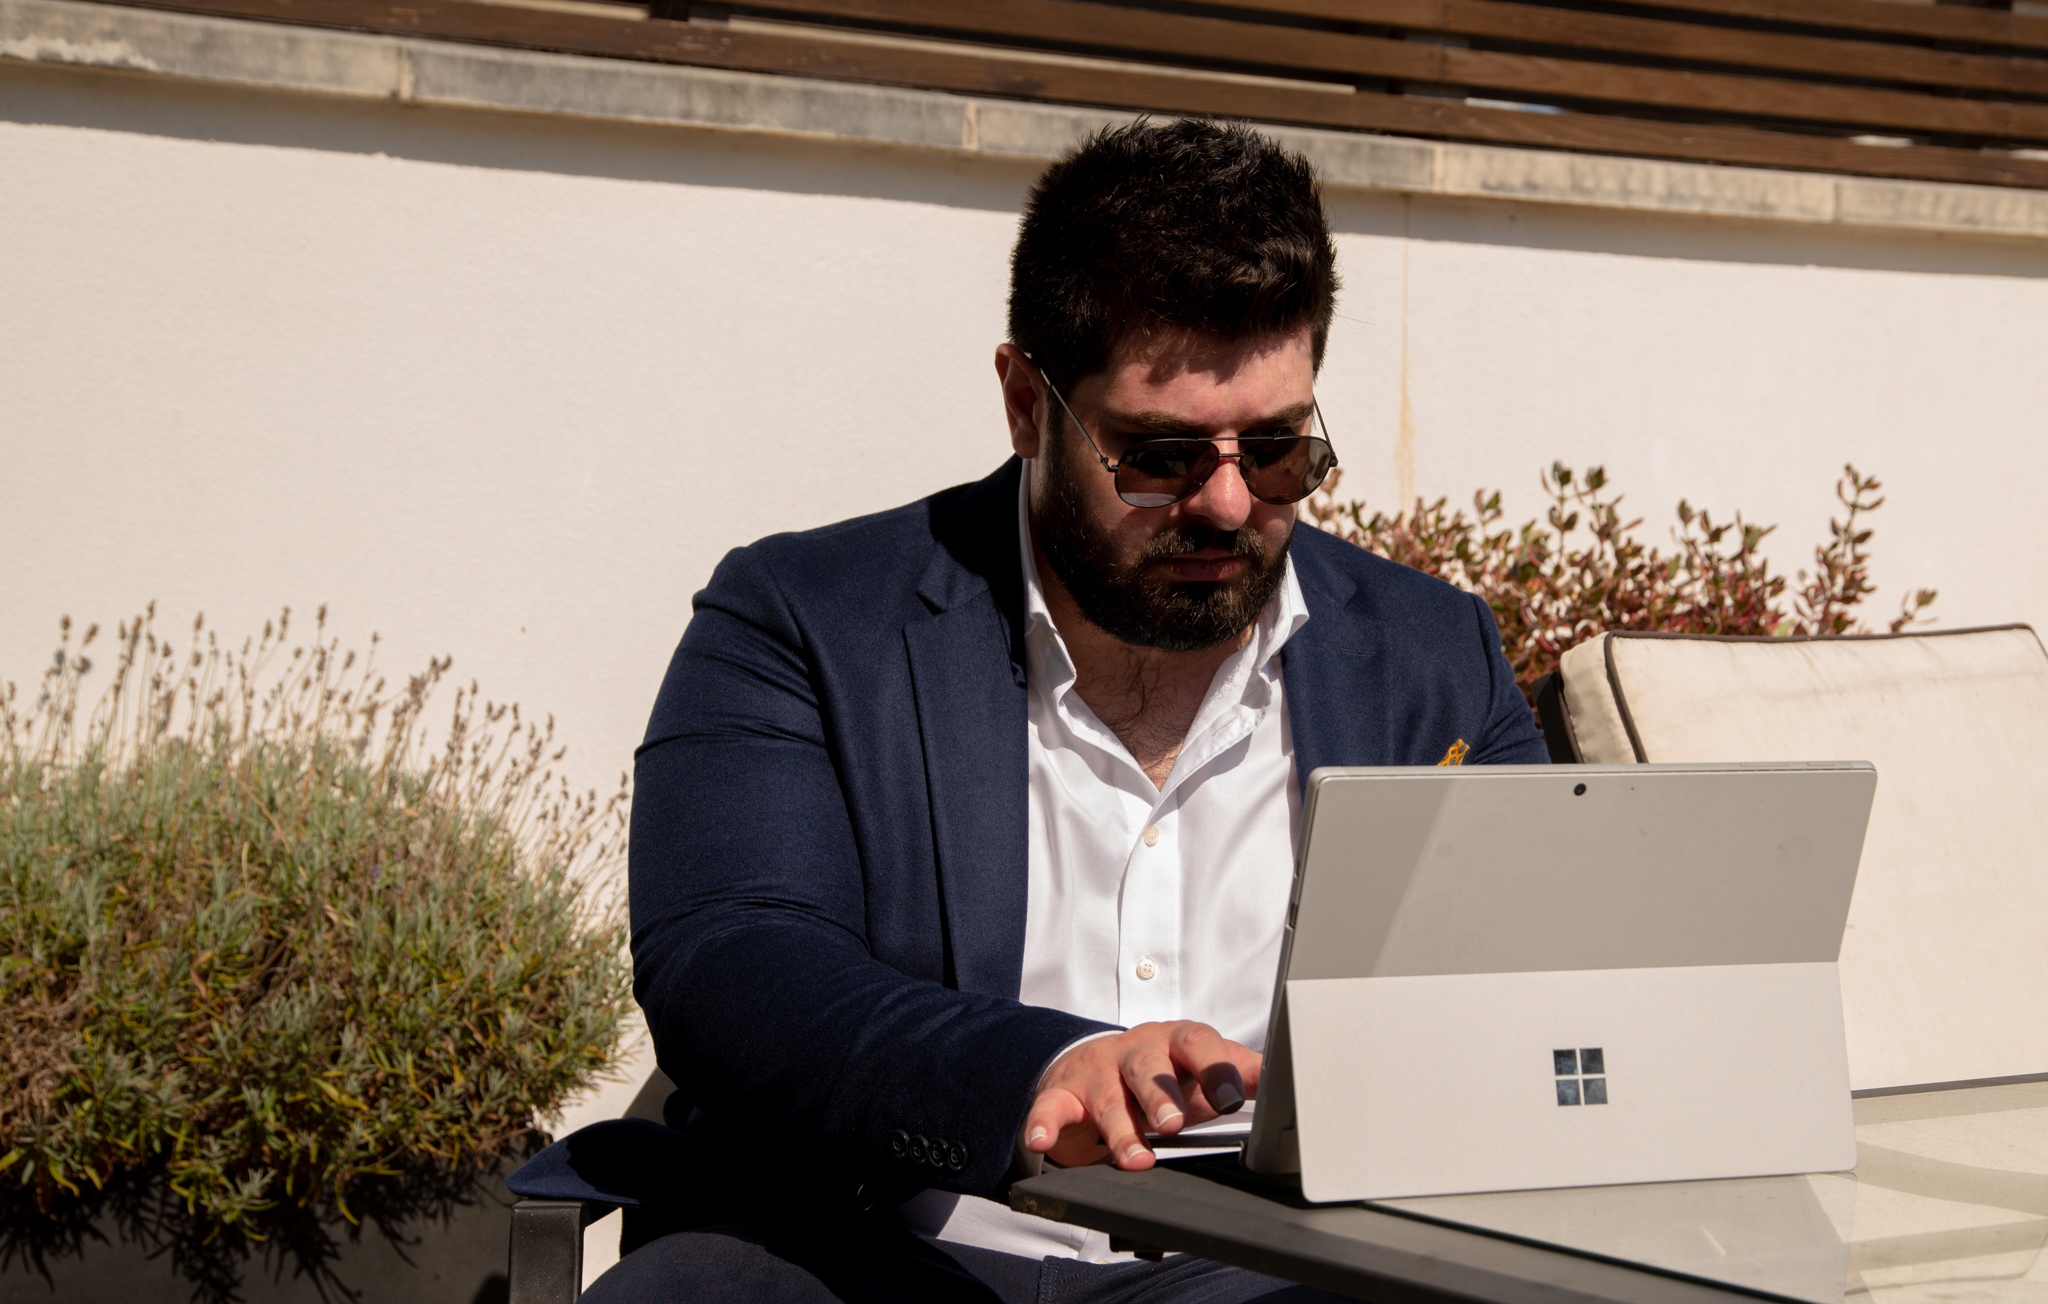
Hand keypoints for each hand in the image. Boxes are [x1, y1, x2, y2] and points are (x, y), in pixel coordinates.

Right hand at [1023, 1021, 1261, 1170]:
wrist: (1092, 1067)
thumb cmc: (1163, 1075)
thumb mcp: (1202, 1074)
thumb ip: (1240, 1076)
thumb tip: (1290, 1082)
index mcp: (1177, 1042)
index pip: (1199, 1044)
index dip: (1216, 1068)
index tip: (1232, 1097)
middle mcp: (1137, 1050)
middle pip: (1149, 1064)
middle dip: (1162, 1093)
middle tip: (1174, 1123)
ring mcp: (1098, 1071)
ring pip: (1107, 1093)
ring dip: (1120, 1127)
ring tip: (1136, 1159)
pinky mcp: (1063, 1093)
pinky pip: (1051, 1106)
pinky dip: (1044, 1122)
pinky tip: (1042, 1139)